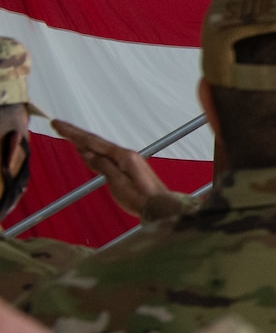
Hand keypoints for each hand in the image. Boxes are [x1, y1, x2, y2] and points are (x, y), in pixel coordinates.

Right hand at [52, 120, 170, 216]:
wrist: (160, 207)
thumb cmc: (140, 198)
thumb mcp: (118, 183)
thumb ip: (102, 166)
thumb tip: (87, 152)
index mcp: (123, 156)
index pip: (93, 141)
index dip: (74, 133)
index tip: (58, 124)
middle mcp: (126, 155)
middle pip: (96, 142)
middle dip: (76, 134)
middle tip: (58, 125)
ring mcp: (128, 161)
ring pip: (100, 149)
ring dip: (83, 142)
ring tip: (68, 134)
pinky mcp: (128, 169)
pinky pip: (106, 157)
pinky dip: (93, 153)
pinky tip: (87, 153)